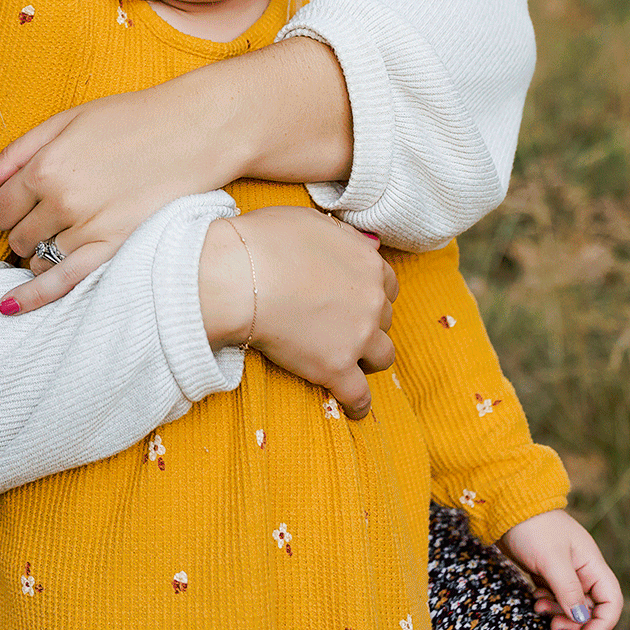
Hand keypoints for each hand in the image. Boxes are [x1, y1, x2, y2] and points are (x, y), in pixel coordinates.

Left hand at [0, 85, 220, 314]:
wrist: (192, 131)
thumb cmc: (129, 119)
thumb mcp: (66, 120)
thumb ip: (16, 153)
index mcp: (45, 166)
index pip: (0, 206)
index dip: (3, 208)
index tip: (15, 205)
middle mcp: (61, 201)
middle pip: (15, 234)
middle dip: (19, 228)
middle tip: (40, 215)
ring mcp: (88, 228)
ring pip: (37, 257)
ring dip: (36, 251)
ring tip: (56, 234)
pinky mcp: (113, 247)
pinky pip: (64, 280)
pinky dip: (34, 296)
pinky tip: (11, 305)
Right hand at [210, 206, 397, 418]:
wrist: (241, 276)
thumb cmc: (266, 242)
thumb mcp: (311, 221)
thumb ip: (339, 236)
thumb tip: (352, 242)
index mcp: (368, 264)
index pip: (387, 285)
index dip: (372, 294)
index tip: (356, 300)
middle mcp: (372, 301)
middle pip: (385, 319)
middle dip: (368, 323)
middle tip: (342, 327)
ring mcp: (358, 336)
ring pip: (382, 356)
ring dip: (369, 359)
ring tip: (350, 363)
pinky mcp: (337, 368)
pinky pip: (360, 396)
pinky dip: (358, 404)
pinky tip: (354, 409)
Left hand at [498, 509, 621, 629]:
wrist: (506, 506)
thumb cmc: (533, 527)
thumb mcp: (552, 560)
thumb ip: (568, 590)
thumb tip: (582, 618)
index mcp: (591, 563)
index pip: (611, 599)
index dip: (604, 621)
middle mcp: (582, 569)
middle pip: (590, 607)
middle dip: (575, 621)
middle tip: (555, 625)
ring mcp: (564, 571)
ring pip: (570, 604)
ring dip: (558, 612)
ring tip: (539, 607)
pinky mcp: (547, 572)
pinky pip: (554, 597)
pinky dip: (547, 603)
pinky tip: (535, 598)